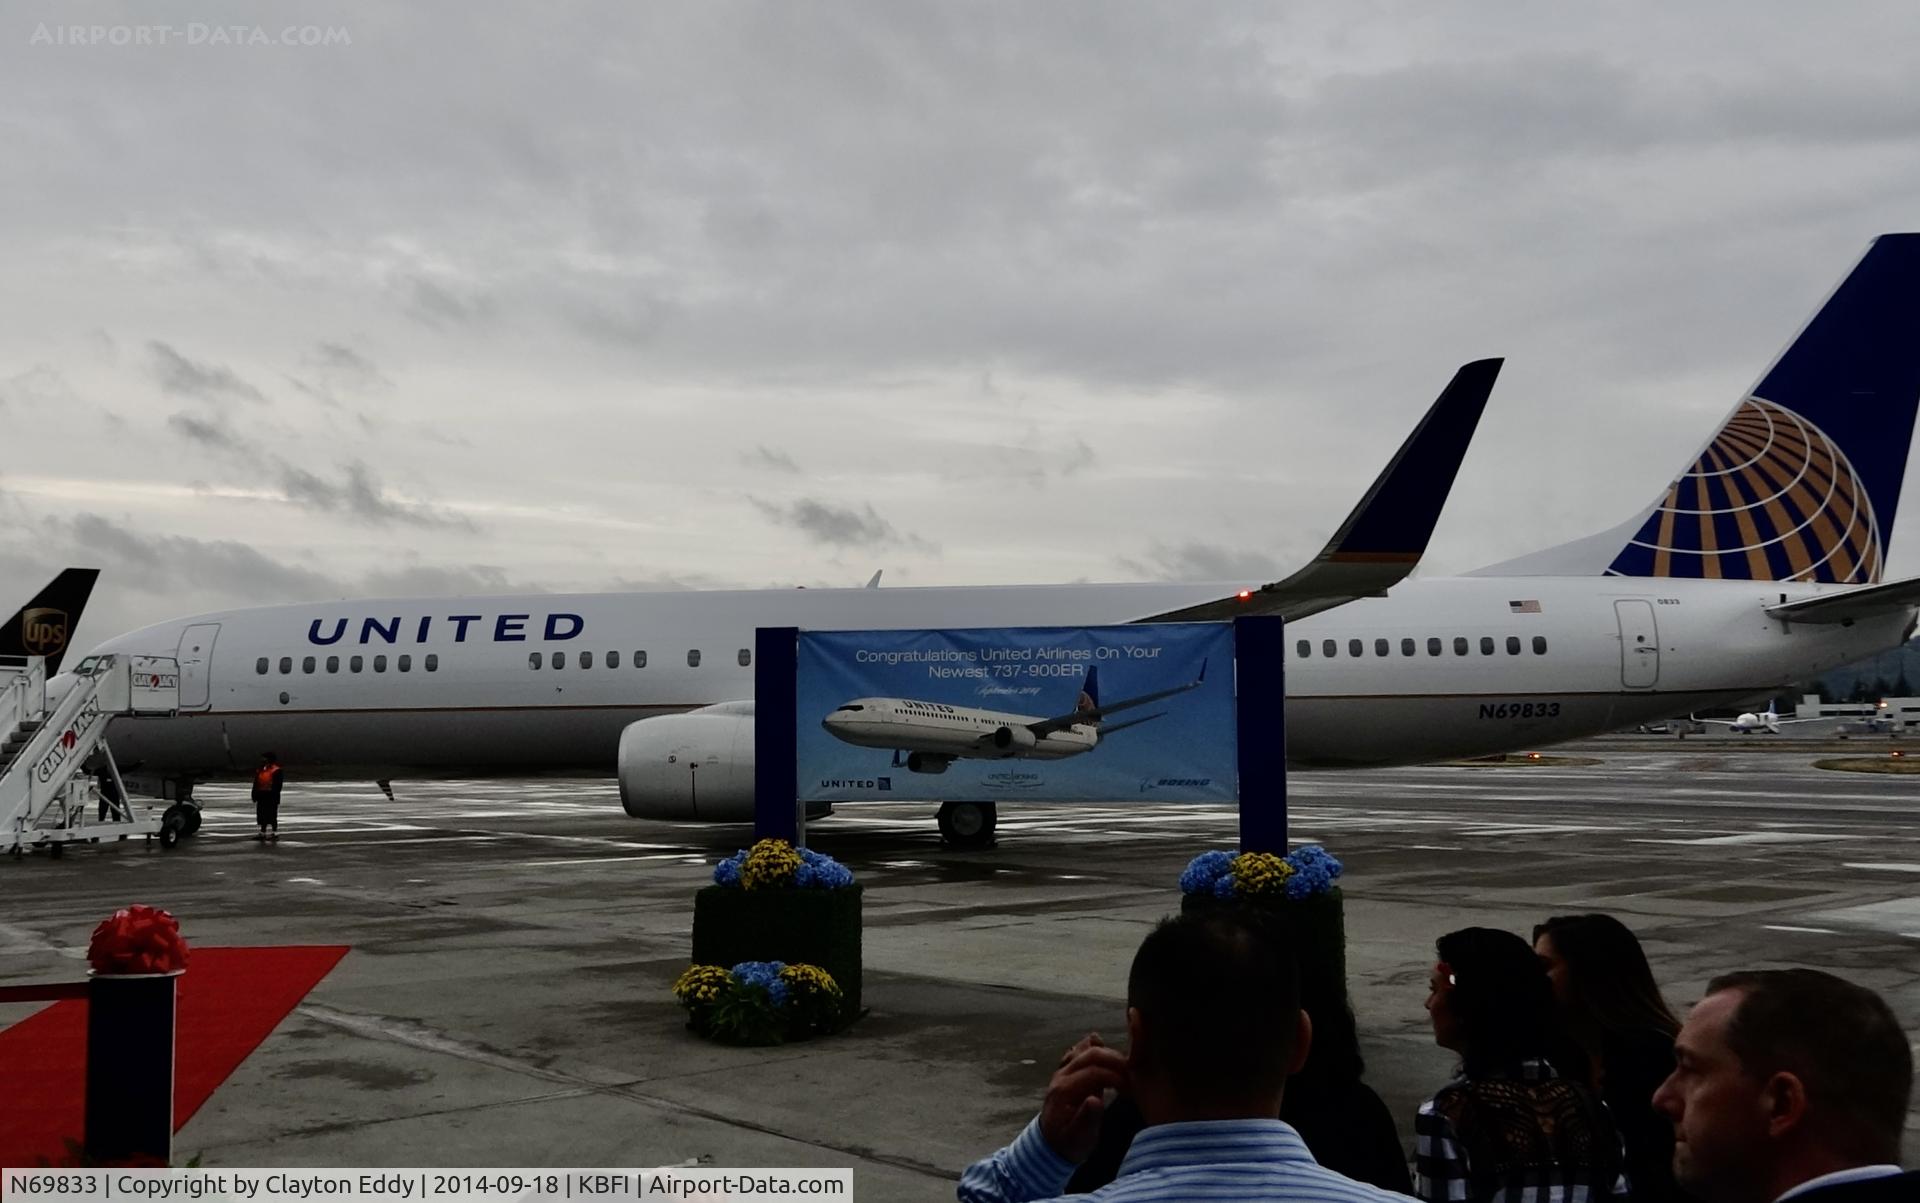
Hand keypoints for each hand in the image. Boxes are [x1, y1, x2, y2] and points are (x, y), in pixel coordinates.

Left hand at [1039, 1033, 1127, 1163]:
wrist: (1051, 1144)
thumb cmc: (1068, 1143)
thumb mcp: (1078, 1138)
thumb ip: (1086, 1119)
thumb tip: (1096, 1100)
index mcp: (1064, 1091)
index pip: (1093, 1072)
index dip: (1115, 1076)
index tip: (1131, 1089)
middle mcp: (1061, 1075)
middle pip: (1091, 1055)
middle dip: (1115, 1060)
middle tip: (1134, 1073)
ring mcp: (1063, 1070)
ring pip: (1085, 1049)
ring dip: (1108, 1053)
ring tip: (1126, 1066)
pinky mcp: (1067, 1070)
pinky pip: (1079, 1051)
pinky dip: (1092, 1046)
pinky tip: (1102, 1043)